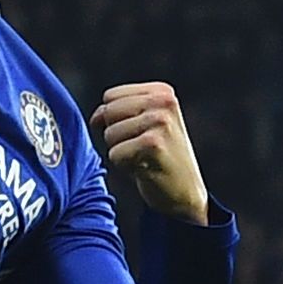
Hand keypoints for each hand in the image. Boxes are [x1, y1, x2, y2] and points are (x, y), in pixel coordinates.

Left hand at [93, 82, 209, 223]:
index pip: (110, 96)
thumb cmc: (160, 158)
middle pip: (108, 112)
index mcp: (162, 91)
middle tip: (140, 148)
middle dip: (116, 136)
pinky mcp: (154, 144)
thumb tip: (96, 117)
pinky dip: (124, 166)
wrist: (186, 191)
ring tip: (144, 157)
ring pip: (110, 134)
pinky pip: (115, 154)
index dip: (113, 119)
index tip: (136, 133)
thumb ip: (118, 112)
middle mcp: (163, 101)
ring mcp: (160, 121)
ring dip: (121, 152)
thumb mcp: (144, 124)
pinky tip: (145, 168)